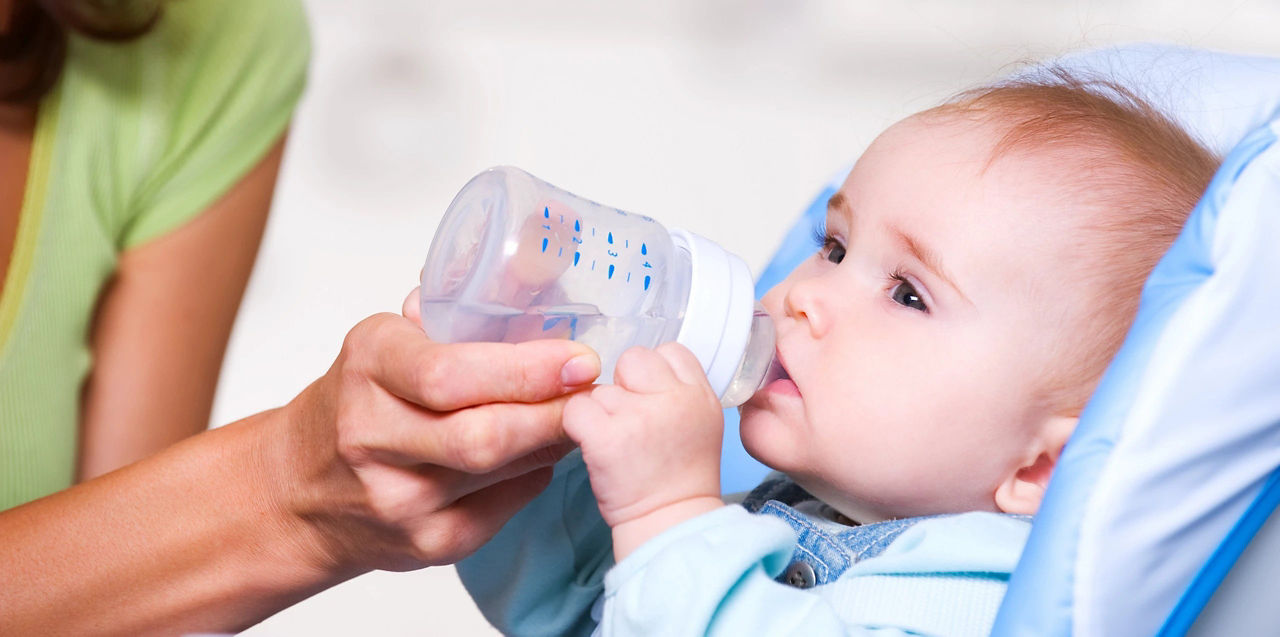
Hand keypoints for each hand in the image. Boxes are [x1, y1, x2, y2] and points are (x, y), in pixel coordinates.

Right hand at [273, 292, 600, 574]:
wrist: (298, 490)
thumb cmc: (355, 403)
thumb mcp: (387, 343)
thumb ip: (452, 318)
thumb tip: (539, 276)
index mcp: (368, 368)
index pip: (448, 375)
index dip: (525, 369)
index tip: (578, 358)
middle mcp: (373, 437)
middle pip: (483, 435)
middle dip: (552, 411)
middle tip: (594, 389)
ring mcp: (398, 499)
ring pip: (501, 471)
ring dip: (552, 440)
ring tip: (579, 412)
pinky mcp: (426, 545)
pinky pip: (505, 507)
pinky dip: (535, 474)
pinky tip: (542, 452)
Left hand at [562, 343, 723, 558]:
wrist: (669, 523)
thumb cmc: (679, 477)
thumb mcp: (701, 422)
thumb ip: (678, 390)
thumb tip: (642, 370)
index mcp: (700, 394)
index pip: (670, 352)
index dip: (653, 374)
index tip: (650, 400)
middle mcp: (673, 399)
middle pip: (633, 359)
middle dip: (624, 385)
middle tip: (629, 422)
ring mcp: (638, 416)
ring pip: (601, 390)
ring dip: (601, 413)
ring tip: (618, 445)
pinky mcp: (605, 437)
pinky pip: (576, 410)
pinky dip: (578, 428)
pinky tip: (595, 447)